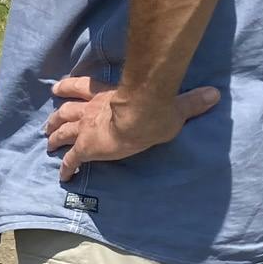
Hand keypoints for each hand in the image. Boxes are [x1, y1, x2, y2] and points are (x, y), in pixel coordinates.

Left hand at [43, 75, 219, 181]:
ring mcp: (87, 128)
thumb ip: (191, 100)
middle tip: (48, 124)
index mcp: (106, 96)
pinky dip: (65, 167)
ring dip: (54, 136)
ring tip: (47, 141)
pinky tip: (62, 175)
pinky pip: (71, 160)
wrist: (140, 117)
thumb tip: (215, 94)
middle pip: (66, 111)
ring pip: (62, 131)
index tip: (57, 89)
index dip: (68, 87)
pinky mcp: (87, 148)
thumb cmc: (155, 109)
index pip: (82, 88)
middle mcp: (91, 110)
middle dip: (57, 117)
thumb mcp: (174, 104)